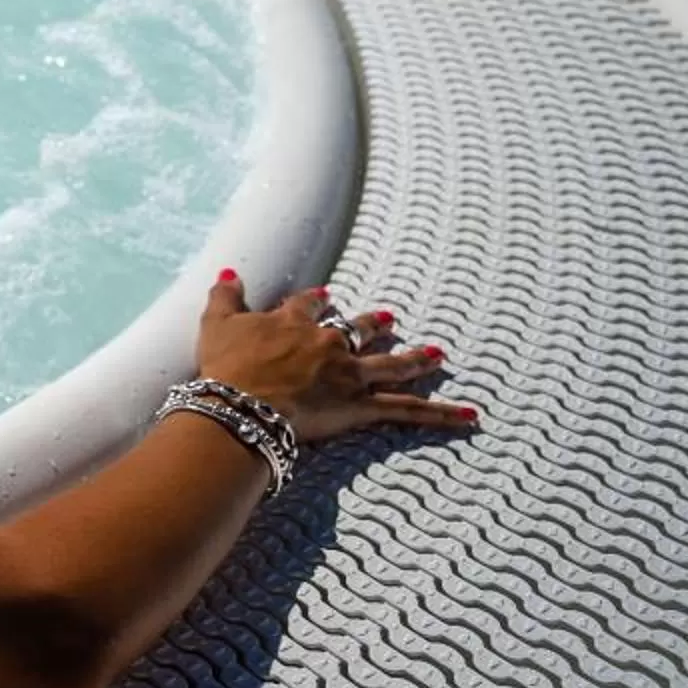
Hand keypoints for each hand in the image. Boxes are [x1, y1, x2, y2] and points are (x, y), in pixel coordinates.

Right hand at [196, 273, 477, 443]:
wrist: (243, 401)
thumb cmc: (226, 365)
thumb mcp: (216, 323)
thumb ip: (225, 296)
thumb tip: (230, 272)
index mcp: (293, 323)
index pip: (308, 306)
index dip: (318, 302)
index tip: (327, 297)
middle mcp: (327, 344)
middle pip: (355, 331)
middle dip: (373, 324)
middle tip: (389, 318)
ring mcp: (348, 374)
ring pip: (390, 365)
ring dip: (415, 359)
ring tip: (437, 353)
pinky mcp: (361, 406)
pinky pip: (408, 411)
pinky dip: (441, 414)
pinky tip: (471, 416)